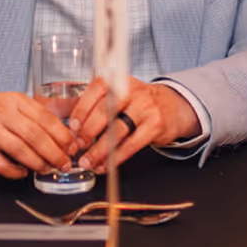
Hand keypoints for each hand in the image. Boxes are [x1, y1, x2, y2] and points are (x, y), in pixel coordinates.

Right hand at [0, 91, 76, 178]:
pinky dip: (14, 171)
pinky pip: (0, 164)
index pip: (46, 118)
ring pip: (20, 150)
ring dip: (38, 163)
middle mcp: (2, 112)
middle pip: (36, 135)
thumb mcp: (11, 103)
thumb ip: (33, 115)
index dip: (62, 136)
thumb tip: (63, 136)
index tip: (72, 147)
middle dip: (55, 153)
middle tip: (64, 164)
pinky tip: (23, 172)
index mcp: (15, 100)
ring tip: (47, 169)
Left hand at [69, 77, 200, 170]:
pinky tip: (107, 165)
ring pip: (117, 131)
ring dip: (99, 150)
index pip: (96, 91)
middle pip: (105, 112)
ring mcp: (146, 108)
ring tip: (88, 161)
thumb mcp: (121, 94)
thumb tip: (74, 128)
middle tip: (78, 146)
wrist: (173, 106)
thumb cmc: (140, 103)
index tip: (73, 127)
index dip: (81, 111)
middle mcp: (133, 91)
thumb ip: (99, 104)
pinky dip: (116, 158)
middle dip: (88, 132)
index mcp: (120, 81)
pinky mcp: (155, 125)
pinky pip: (132, 145)